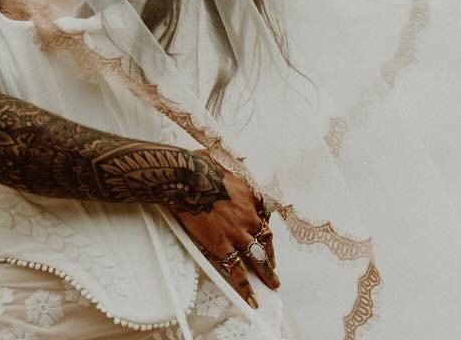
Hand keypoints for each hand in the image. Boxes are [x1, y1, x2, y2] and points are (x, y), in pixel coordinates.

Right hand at [170, 150, 277, 307]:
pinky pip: (236, 269)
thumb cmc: (199, 165)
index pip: (265, 215)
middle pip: (266, 238)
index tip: (265, 235)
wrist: (186, 176)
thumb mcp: (221, 161)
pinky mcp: (222, 244)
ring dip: (267, 272)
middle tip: (274, 266)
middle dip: (271, 254)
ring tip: (273, 284)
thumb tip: (222, 161)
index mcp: (250, 195)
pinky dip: (245, 286)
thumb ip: (227, 168)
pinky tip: (251, 298)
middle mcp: (249, 215)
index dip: (265, 228)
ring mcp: (237, 231)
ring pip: (258, 256)